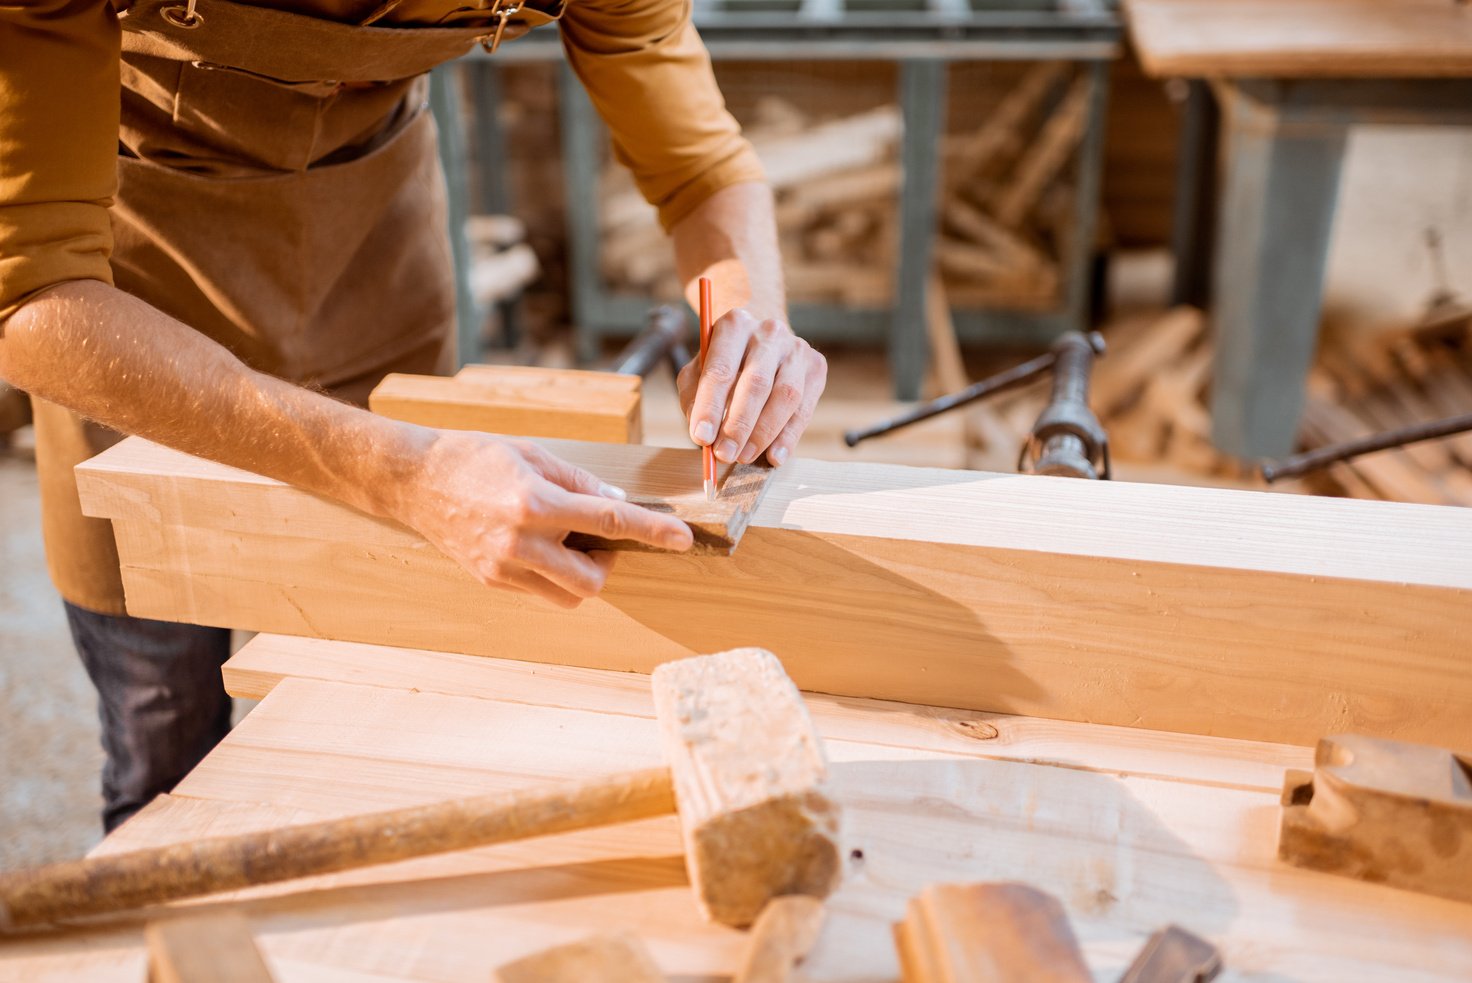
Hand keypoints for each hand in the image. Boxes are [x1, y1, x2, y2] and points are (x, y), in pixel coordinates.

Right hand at [399, 430, 692, 607]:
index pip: (609, 520)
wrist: (414, 480)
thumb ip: (580, 483)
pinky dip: (554, 575)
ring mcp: (503, 568)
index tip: (683, 539)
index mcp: (534, 502)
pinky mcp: (491, 581)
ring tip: (566, 541)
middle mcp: (520, 542)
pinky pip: (541, 592)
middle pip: (592, 579)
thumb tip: (620, 502)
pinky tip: (541, 547)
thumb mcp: (534, 455)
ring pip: (569, 596)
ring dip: (582, 574)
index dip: (652, 531)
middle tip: (599, 538)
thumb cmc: (475, 457)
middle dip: (608, 563)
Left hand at [678, 308, 826, 466]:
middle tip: (725, 454)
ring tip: (744, 456)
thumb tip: (704, 435)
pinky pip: (804, 409)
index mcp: (734, 325)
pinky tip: (774, 457)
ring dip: (764, 433)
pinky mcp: (816, 367)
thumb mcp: (698, 370)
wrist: (761, 340)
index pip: (721, 369)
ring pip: (786, 396)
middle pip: (757, 383)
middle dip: (739, 425)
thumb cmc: (724, 361)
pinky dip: (789, 437)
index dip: (710, 406)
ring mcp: (797, 348)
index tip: (701, 437)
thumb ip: (695, 398)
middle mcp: (769, 332)